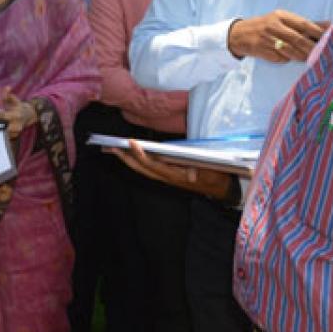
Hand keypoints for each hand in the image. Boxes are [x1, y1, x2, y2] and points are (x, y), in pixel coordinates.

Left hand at [0, 89, 37, 140]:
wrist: (29, 116)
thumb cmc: (18, 107)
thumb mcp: (14, 100)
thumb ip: (8, 95)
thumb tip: (7, 87)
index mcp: (14, 115)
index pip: (0, 116)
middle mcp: (15, 125)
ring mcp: (15, 132)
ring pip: (1, 134)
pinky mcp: (14, 136)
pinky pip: (4, 137)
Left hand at [105, 140, 233, 200]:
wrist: (220, 188)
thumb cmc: (216, 176)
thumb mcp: (212, 173)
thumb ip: (200, 172)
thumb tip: (191, 174)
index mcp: (175, 175)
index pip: (153, 164)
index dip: (141, 154)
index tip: (132, 142)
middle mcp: (167, 177)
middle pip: (142, 168)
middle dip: (126, 157)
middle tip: (112, 146)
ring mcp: (165, 177)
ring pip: (142, 169)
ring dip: (127, 159)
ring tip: (114, 149)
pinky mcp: (166, 174)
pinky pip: (147, 168)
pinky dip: (136, 161)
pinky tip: (128, 154)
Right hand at [227, 10, 328, 62]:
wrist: (239, 34)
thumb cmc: (265, 26)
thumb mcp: (282, 20)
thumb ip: (304, 23)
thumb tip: (328, 25)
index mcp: (281, 16)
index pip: (304, 24)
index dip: (318, 32)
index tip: (330, 37)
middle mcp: (273, 26)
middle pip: (298, 39)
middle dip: (312, 48)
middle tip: (323, 53)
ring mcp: (267, 39)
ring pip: (290, 50)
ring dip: (303, 56)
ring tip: (311, 58)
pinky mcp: (262, 51)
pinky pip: (280, 58)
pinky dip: (288, 59)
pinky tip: (293, 58)